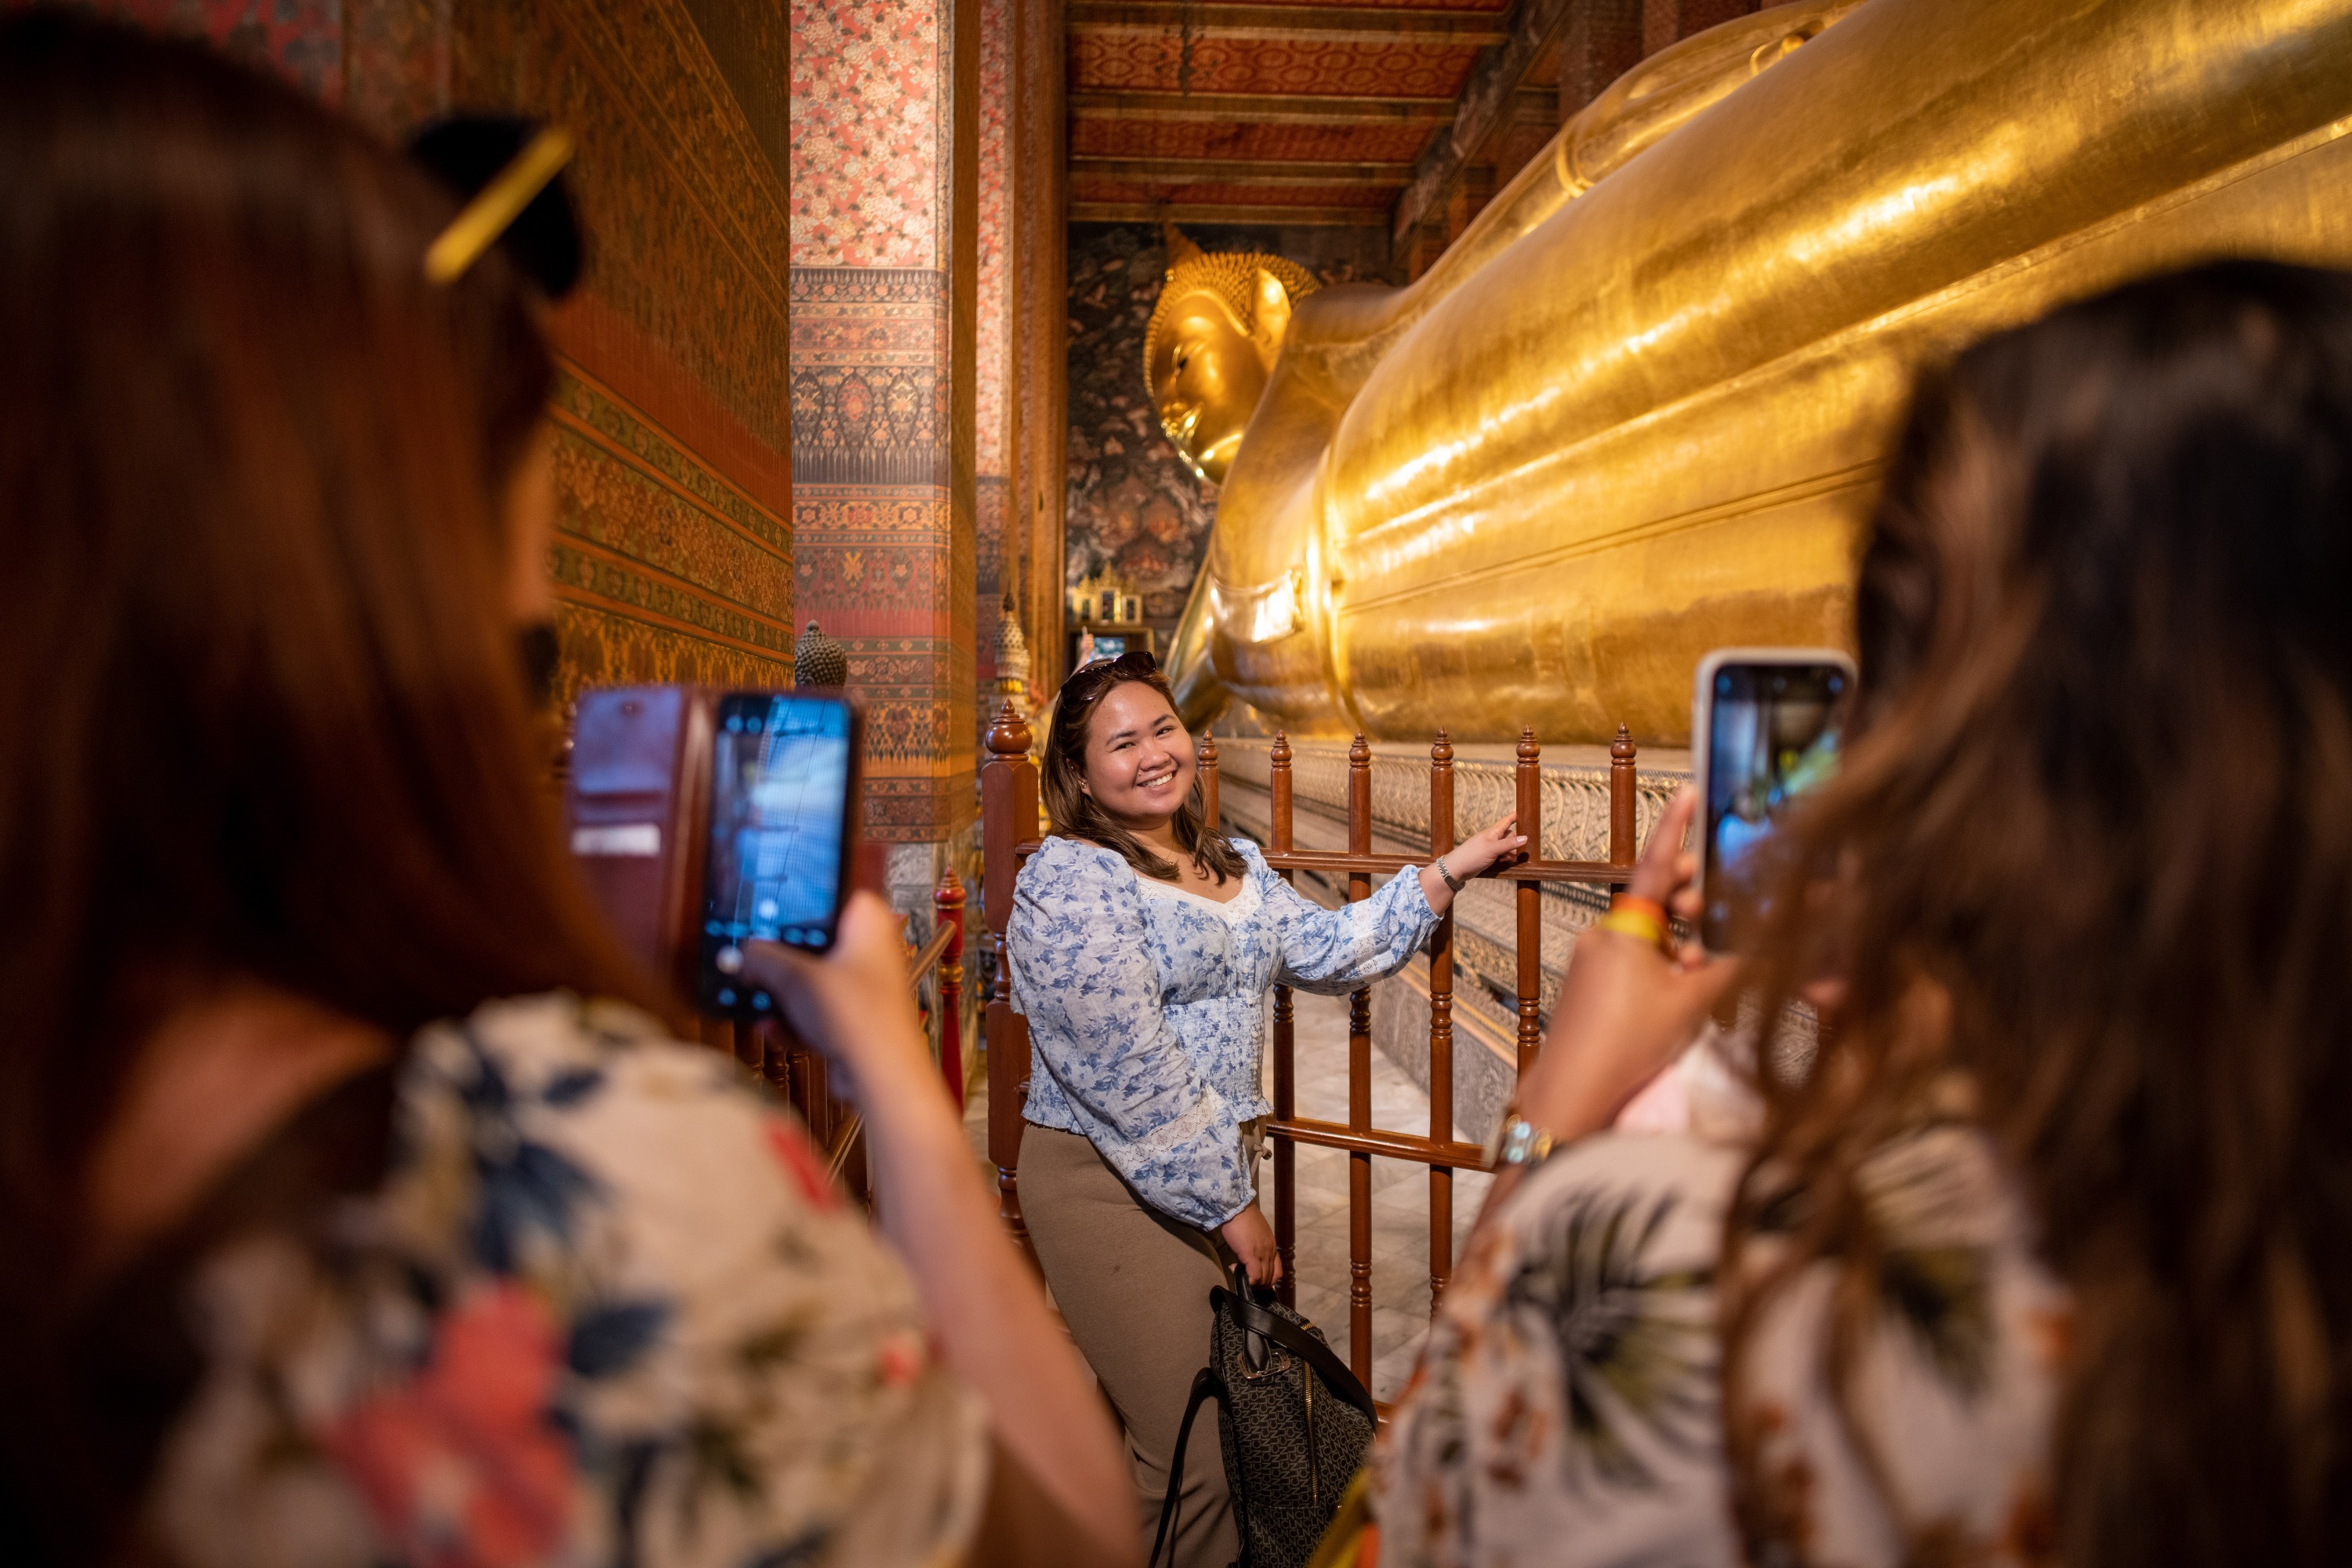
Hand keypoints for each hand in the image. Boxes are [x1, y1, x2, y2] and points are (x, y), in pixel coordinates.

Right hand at [741, 893, 936, 1108]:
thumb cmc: (860, 1017)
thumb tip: (747, 952)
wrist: (880, 1075)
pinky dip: (795, 1020)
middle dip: (780, 959)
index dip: (798, 901)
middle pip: (815, 942)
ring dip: (783, 994)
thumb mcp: (798, 979)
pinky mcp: (854, 1018)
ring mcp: (863, 986)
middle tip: (751, 960)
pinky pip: (816, 1011)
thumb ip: (765, 960)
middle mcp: (870, 951)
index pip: (832, 894)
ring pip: (813, 980)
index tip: (767, 909)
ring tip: (756, 997)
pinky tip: (772, 1028)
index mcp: (868, 923)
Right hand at [1221, 1204, 1282, 1288]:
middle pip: (1271, 1278)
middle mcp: (1270, 1251)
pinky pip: (1254, 1276)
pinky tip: (1234, 1269)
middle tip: (1245, 1279)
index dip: (1268, 1280)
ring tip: (1239, 1275)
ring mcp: (1262, 1253)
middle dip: (1258, 1284)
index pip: (1277, 1271)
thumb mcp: (1256, 1234)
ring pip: (1264, 1279)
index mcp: (1272, 1247)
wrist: (1236, 1207)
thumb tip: (1249, 1257)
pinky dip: (1246, 1280)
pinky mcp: (1251, 1254)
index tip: (1255, 1279)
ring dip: (1252, 1283)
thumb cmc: (1243, 1218)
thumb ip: (1257, 1246)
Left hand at [1420, 812, 1528, 912]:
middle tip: (1528, 846)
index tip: (1524, 811)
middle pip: (1510, 836)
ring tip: (1522, 857)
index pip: (1506, 821)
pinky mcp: (1489, 858)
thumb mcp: (1492, 848)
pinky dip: (1509, 858)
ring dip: (1514, 851)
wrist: (1457, 869)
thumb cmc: (1472, 855)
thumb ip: (1509, 844)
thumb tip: (1525, 837)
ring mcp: (1491, 849)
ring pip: (1507, 847)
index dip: (1515, 816)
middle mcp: (1493, 839)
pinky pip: (1503, 856)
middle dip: (1518, 840)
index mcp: (1493, 832)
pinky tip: (1513, 862)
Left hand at [1513, 789, 1739, 1142]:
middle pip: (1655, 899)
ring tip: (1699, 970)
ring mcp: (1594, 957)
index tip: (1688, 792)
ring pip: (1647, 934)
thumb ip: (1731, 967)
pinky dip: (1659, 964)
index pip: (1656, 864)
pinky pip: (1632, 958)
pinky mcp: (1589, 981)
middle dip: (1689, 901)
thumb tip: (1770, 943)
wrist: (1573, 1089)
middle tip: (1713, 910)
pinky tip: (1677, 992)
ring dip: (1678, 944)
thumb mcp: (1694, 1003)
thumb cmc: (1630, 1042)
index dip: (1676, 827)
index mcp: (1628, 926)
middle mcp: (1606, 933)